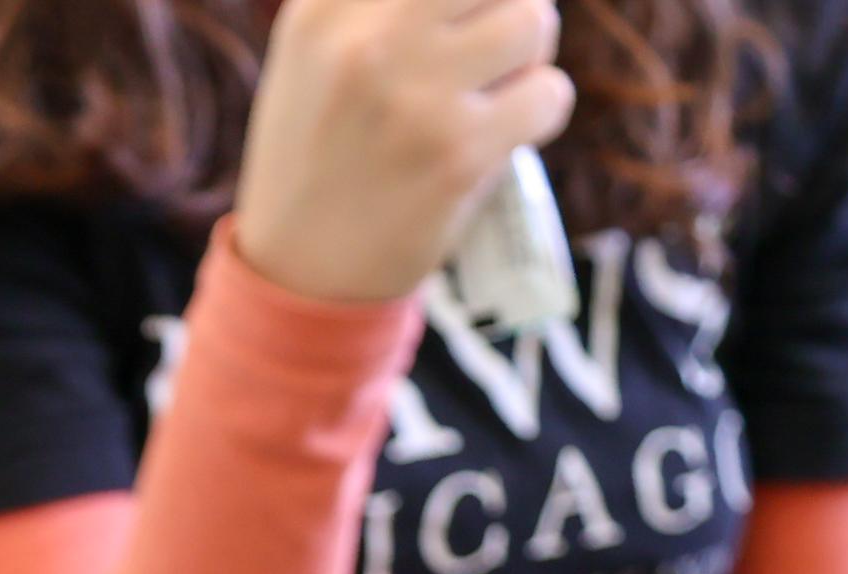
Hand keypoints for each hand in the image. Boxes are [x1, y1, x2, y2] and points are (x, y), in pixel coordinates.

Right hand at [233, 0, 577, 305]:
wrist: (298, 272)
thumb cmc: (320, 150)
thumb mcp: (315, 51)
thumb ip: (377, 2)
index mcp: (325, 8)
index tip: (467, 13)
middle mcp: (366, 41)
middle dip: (507, 4)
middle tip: (488, 47)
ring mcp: (414, 98)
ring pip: (534, 21)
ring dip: (530, 57)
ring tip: (494, 90)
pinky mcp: (456, 154)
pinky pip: (549, 95)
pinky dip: (540, 114)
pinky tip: (501, 135)